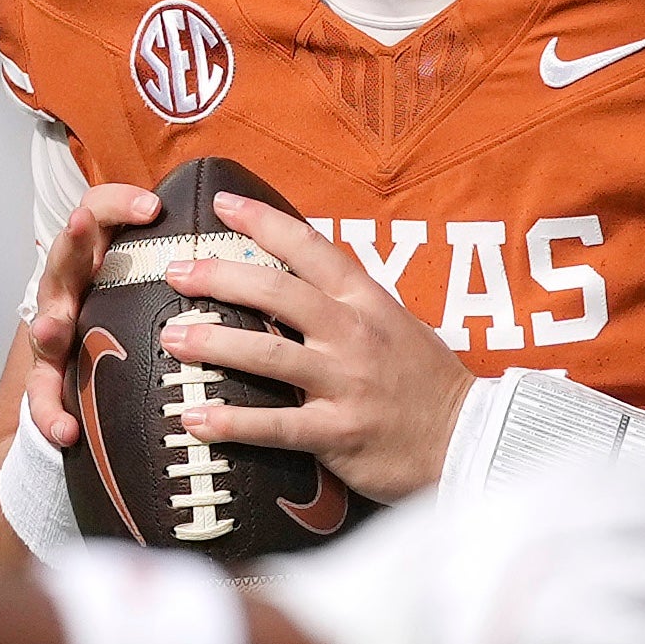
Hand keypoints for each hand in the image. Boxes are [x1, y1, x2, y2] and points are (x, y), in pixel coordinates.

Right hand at [24, 181, 162, 449]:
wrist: (91, 362)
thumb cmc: (131, 310)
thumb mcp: (151, 281)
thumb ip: (184, 263)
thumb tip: (258, 238)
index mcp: (96, 257)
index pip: (100, 213)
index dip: (119, 203)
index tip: (153, 206)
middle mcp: (70, 287)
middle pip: (64, 255)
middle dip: (71, 238)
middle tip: (80, 223)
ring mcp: (55, 330)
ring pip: (44, 321)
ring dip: (48, 324)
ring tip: (55, 330)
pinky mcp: (48, 374)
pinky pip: (44, 394)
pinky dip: (51, 412)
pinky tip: (66, 429)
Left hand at [156, 190, 471, 500]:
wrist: (472, 439)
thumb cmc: (426, 381)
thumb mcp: (396, 322)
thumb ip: (348, 300)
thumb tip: (296, 274)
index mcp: (366, 301)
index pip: (310, 248)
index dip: (263, 221)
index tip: (222, 204)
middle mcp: (353, 334)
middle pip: (276, 292)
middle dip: (220, 277)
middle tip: (176, 272)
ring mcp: (346, 383)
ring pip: (268, 354)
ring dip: (213, 344)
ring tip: (172, 339)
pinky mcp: (338, 433)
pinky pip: (275, 425)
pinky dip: (231, 422)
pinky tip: (194, 418)